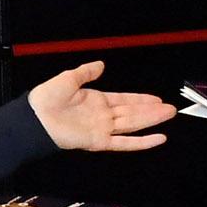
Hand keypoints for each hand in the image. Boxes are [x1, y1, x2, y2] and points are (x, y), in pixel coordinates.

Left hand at [28, 61, 176, 152]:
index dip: (140, 99)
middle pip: (133, 112)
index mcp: (96, 100)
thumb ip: (86, 72)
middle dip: (152, 110)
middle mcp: (103, 115)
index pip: (124, 100)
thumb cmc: (48, 98)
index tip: (156, 98)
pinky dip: (142, 142)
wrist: (36, 118)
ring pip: (133, 124)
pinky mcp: (100, 141)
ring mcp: (103, 129)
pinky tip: (158, 138)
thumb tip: (101, 64)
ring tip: (168, 115)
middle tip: (171, 108)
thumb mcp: (69, 78)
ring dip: (151, 120)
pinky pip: (125, 142)